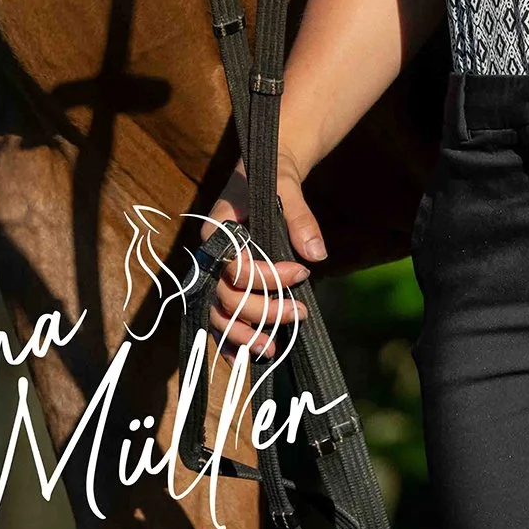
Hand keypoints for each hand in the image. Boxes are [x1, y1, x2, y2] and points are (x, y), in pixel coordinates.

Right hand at [202, 150, 325, 358]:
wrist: (267, 171)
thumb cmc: (273, 174)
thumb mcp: (286, 184)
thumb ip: (299, 217)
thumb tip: (316, 255)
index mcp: (217, 229)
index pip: (235, 266)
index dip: (266, 277)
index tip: (301, 273)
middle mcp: (212, 256)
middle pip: (227, 295)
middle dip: (262, 310)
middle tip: (299, 312)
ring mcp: (217, 272)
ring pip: (220, 313)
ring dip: (245, 333)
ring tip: (273, 347)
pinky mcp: (227, 283)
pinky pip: (221, 317)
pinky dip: (231, 340)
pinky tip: (247, 357)